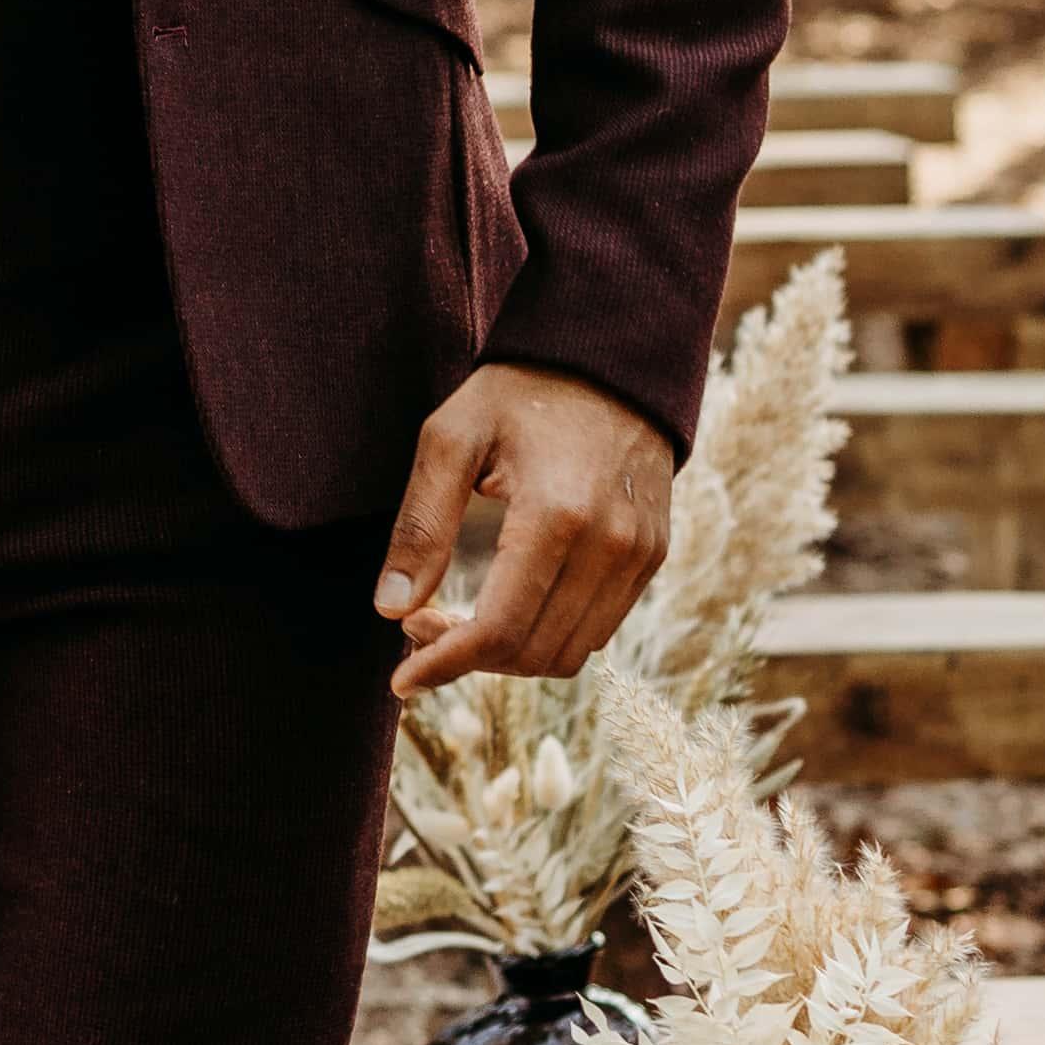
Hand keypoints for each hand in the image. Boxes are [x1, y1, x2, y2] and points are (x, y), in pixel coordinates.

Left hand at [376, 364, 674, 692]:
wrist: (608, 363)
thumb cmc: (518, 394)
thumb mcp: (450, 439)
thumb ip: (420, 525)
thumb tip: (391, 609)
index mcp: (556, 515)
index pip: (499, 631)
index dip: (444, 665)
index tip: (400, 681)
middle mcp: (610, 545)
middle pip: (531, 653)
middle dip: (468, 659)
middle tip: (420, 626)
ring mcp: (639, 555)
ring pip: (568, 655)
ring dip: (508, 656)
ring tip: (461, 619)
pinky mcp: (652, 558)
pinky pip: (597, 631)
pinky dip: (547, 638)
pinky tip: (510, 607)